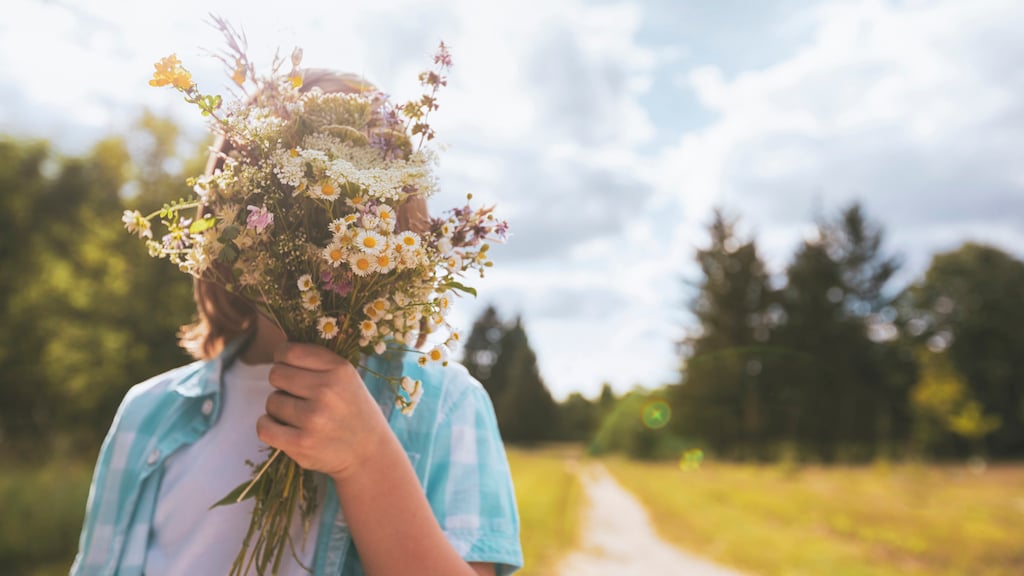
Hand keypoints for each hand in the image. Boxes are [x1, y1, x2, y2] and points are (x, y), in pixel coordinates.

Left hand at [257, 342, 391, 481]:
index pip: (289, 351)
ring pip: (271, 401)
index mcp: (339, 369)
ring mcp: (314, 419)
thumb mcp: (346, 376)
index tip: (289, 368)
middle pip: (275, 374)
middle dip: (282, 384)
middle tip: (298, 396)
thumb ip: (316, 361)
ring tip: (300, 416)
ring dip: (280, 408)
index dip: (282, 358)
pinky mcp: (301, 444)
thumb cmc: (350, 408)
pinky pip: (264, 427)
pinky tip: (284, 428)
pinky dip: (269, 426)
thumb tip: (278, 349)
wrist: (369, 451)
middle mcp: (327, 391)